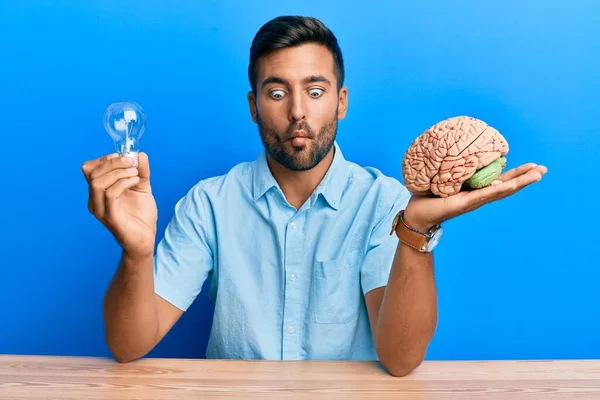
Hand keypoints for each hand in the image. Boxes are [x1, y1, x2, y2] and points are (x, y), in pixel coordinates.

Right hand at [81, 152, 157, 257]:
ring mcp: (100, 209)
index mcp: (98, 191)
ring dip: (118, 172)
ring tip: (135, 173)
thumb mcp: (142, 187)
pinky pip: (110, 195)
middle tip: (132, 162)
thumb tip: (140, 154)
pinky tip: (135, 181)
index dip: (106, 159)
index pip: (90, 168)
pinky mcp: (110, 217)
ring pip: (98, 182)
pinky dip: (123, 183)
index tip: (125, 156)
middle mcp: (94, 200)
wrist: (145, 238)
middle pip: (92, 172)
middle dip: (113, 162)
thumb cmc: (141, 215)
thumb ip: (141, 171)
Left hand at [403, 163, 547, 230]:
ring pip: (501, 191)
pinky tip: (510, 186)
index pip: (501, 180)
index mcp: (476, 190)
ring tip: (536, 176)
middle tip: (544, 170)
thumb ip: (454, 168)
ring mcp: (473, 201)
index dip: (517, 174)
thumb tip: (458, 148)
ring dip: (519, 184)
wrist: (416, 214)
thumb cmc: (428, 196)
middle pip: (507, 186)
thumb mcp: (445, 178)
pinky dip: (497, 190)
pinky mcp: (464, 204)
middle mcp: (478, 197)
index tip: (534, 166)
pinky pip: (483, 195)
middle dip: (525, 178)